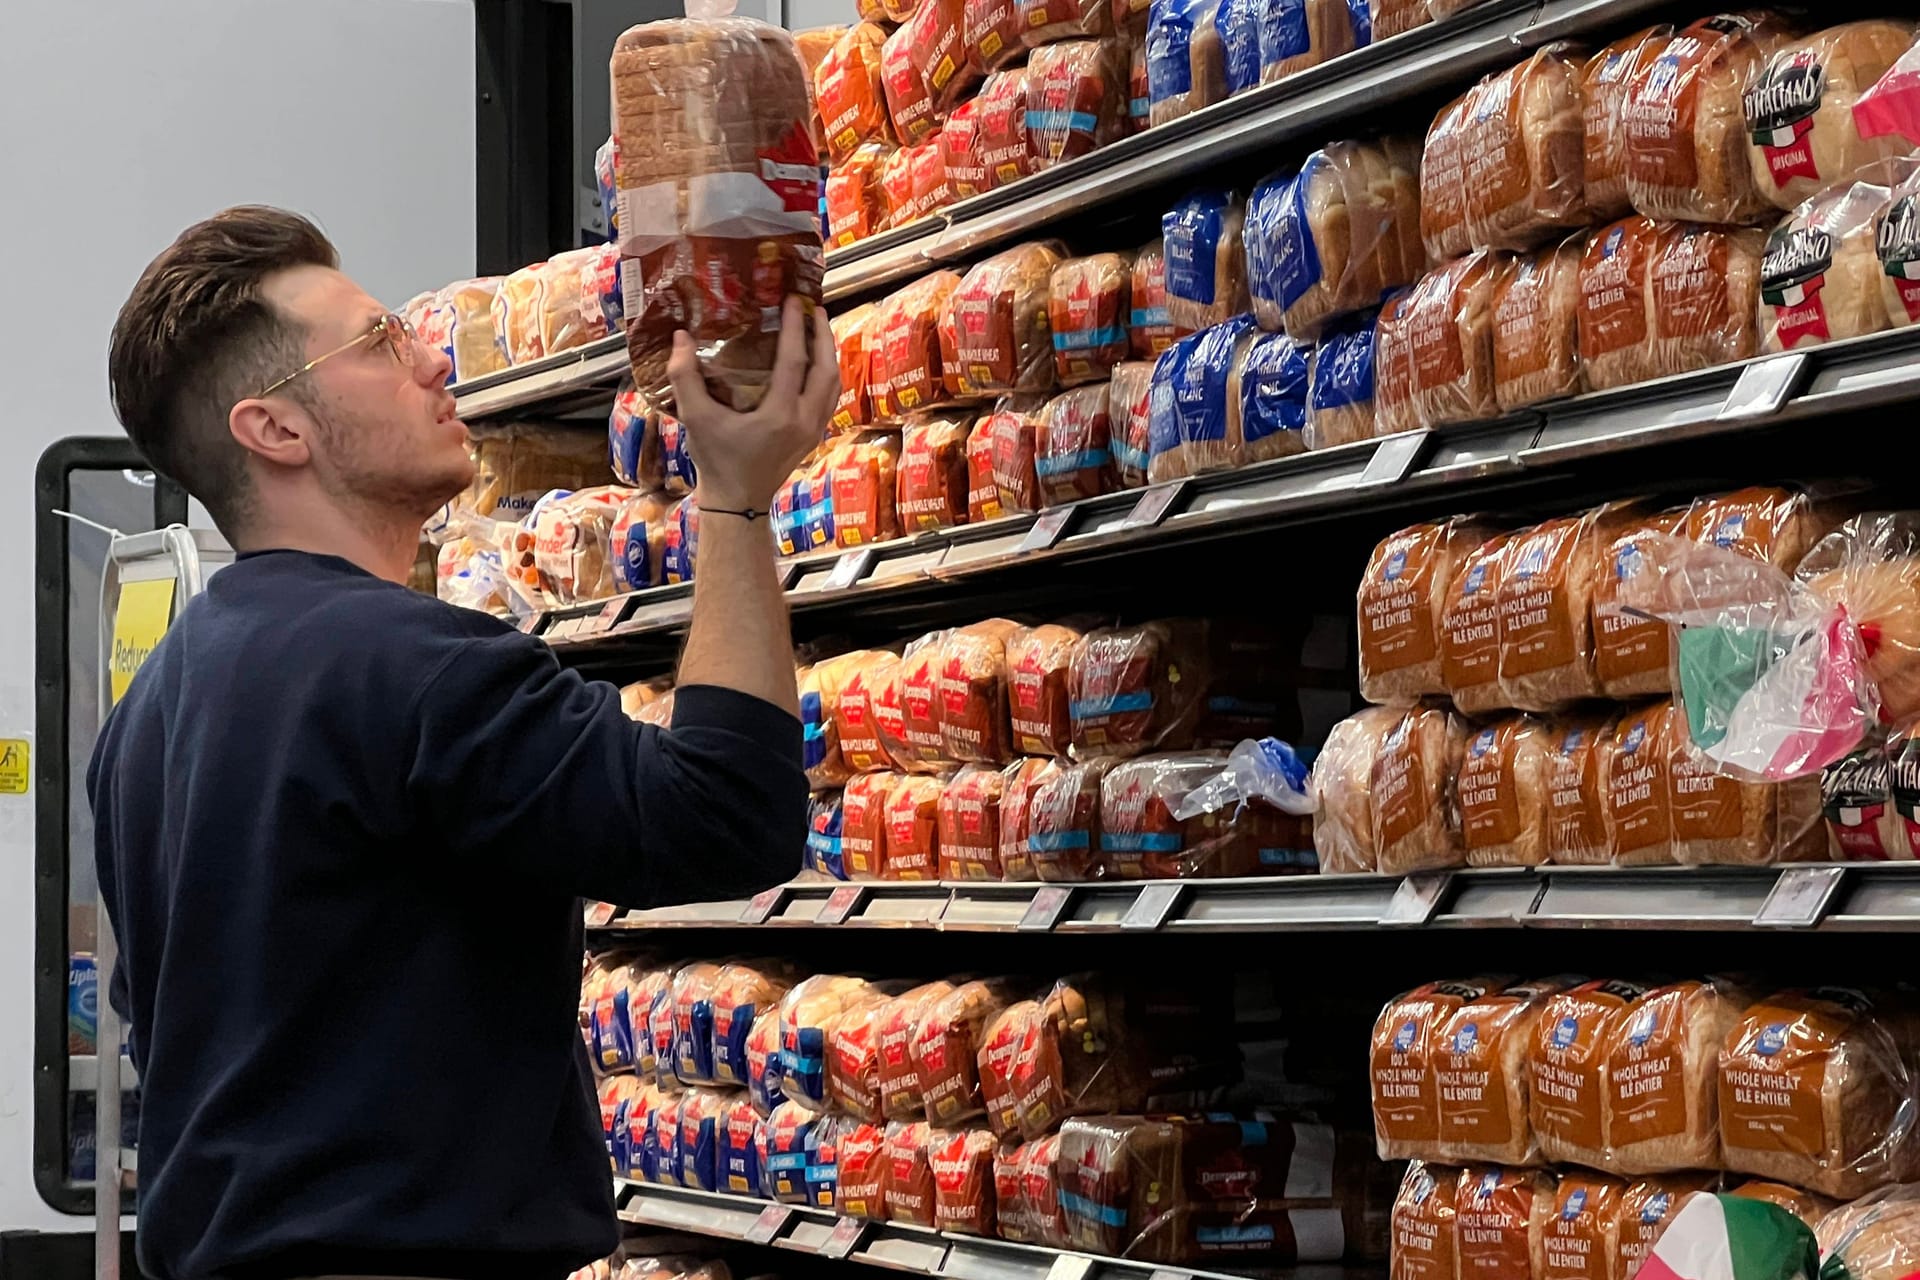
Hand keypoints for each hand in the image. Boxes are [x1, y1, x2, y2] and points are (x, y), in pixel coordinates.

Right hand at [669, 296, 838, 511]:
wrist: (738, 502)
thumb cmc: (717, 461)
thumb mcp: (695, 418)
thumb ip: (685, 376)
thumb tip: (681, 337)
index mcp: (779, 415)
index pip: (794, 361)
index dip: (795, 328)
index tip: (792, 301)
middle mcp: (804, 421)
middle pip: (826, 369)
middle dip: (822, 335)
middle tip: (813, 308)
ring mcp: (813, 430)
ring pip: (832, 384)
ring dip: (828, 354)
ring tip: (818, 329)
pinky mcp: (813, 436)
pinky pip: (829, 398)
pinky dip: (826, 375)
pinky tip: (816, 363)